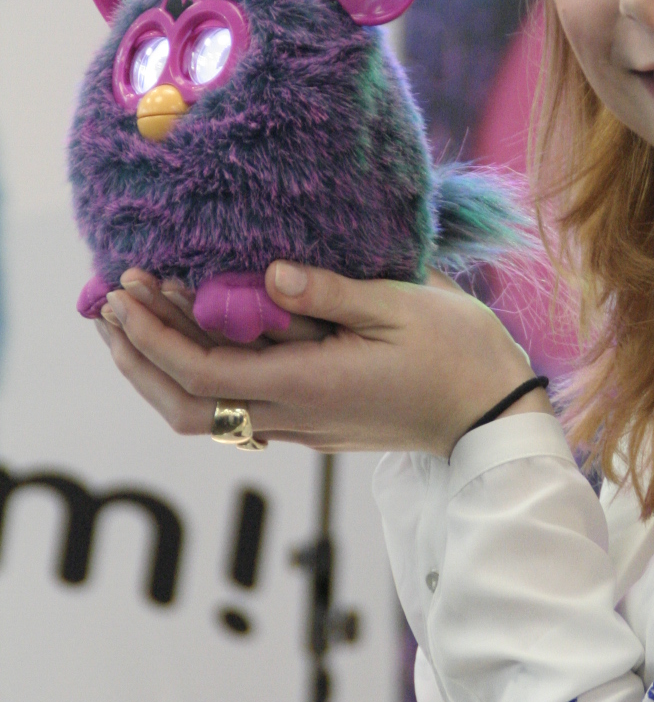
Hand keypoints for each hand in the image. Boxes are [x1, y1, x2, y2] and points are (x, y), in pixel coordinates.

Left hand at [97, 262, 549, 455]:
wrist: (495, 416)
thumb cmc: (459, 354)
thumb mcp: (401, 307)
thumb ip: (329, 291)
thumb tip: (268, 273)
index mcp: (311, 386)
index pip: (203, 374)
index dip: (153, 336)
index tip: (124, 292)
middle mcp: (295, 417)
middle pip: (185, 406)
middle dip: (137, 358)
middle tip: (109, 303)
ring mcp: (303, 428)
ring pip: (206, 414)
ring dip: (163, 368)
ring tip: (139, 315)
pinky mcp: (314, 425)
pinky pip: (236, 406)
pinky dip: (199, 372)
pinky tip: (198, 333)